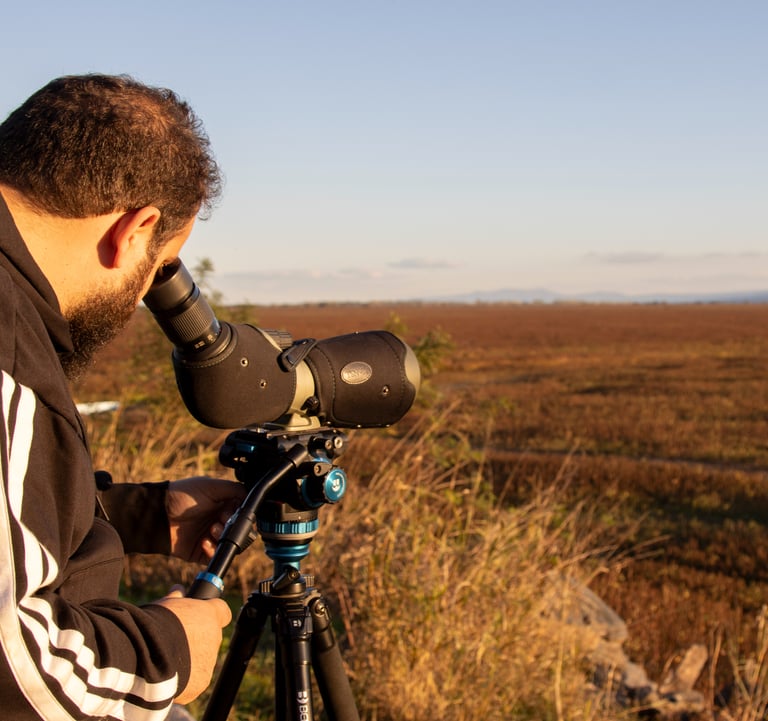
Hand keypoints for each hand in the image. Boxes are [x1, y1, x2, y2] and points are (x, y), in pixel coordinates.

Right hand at [150, 586, 231, 703]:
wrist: (148, 655)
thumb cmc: (155, 625)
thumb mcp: (164, 605)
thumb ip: (176, 598)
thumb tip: (177, 590)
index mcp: (210, 614)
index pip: (222, 611)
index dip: (211, 614)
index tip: (200, 617)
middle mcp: (215, 636)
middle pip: (211, 636)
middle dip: (197, 639)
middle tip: (176, 641)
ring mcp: (210, 660)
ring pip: (204, 658)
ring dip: (192, 659)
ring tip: (168, 659)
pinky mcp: (202, 680)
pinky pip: (196, 678)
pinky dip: (186, 678)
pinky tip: (168, 674)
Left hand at [166, 477, 245, 563]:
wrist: (159, 515)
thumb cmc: (183, 496)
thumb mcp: (212, 486)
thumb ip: (235, 489)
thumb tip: (251, 495)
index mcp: (223, 505)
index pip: (242, 514)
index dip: (240, 515)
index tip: (232, 513)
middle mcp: (218, 520)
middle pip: (238, 531)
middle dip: (232, 527)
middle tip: (220, 521)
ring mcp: (210, 537)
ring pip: (229, 544)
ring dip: (222, 538)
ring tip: (211, 530)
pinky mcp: (200, 552)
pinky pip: (214, 557)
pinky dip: (212, 551)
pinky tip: (203, 542)